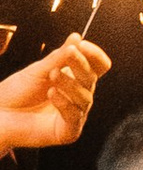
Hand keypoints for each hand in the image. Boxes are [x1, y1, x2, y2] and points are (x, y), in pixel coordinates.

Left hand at [0, 35, 111, 149]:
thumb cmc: (16, 93)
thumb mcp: (38, 71)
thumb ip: (59, 57)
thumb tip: (76, 37)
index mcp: (76, 79)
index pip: (98, 66)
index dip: (94, 55)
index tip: (81, 45)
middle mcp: (79, 96)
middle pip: (92, 78)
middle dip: (80, 64)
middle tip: (67, 54)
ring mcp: (75, 114)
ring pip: (85, 96)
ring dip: (70, 83)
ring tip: (52, 75)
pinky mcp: (68, 132)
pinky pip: (75, 116)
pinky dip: (65, 103)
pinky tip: (52, 93)